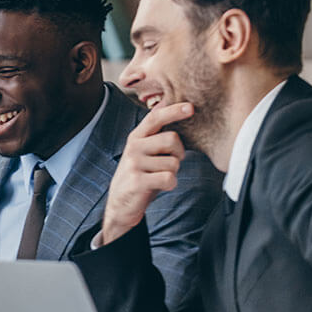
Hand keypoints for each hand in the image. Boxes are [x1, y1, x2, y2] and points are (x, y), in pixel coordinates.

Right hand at [97, 103, 193, 245]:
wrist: (121, 203)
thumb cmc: (140, 175)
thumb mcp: (145, 153)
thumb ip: (158, 137)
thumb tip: (178, 114)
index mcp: (136, 137)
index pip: (155, 118)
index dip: (173, 111)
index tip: (190, 107)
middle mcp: (133, 147)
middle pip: (172, 139)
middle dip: (179, 153)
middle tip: (171, 162)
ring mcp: (134, 164)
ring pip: (173, 163)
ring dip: (172, 172)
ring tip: (158, 177)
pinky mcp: (137, 181)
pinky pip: (169, 178)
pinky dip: (170, 184)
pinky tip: (158, 186)